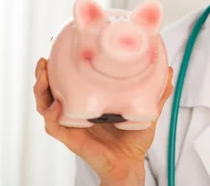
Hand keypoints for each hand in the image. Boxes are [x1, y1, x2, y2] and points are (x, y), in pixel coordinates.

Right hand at [33, 58, 173, 182]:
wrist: (131, 163)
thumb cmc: (134, 138)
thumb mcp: (147, 111)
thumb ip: (157, 93)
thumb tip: (167, 70)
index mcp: (90, 101)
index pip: (69, 80)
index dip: (60, 65)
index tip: (59, 47)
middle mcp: (76, 111)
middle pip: (51, 91)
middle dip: (43, 75)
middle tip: (44, 61)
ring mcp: (72, 124)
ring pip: (46, 106)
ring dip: (41, 91)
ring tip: (44, 76)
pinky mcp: (71, 139)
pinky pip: (55, 127)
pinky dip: (52, 116)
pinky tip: (54, 106)